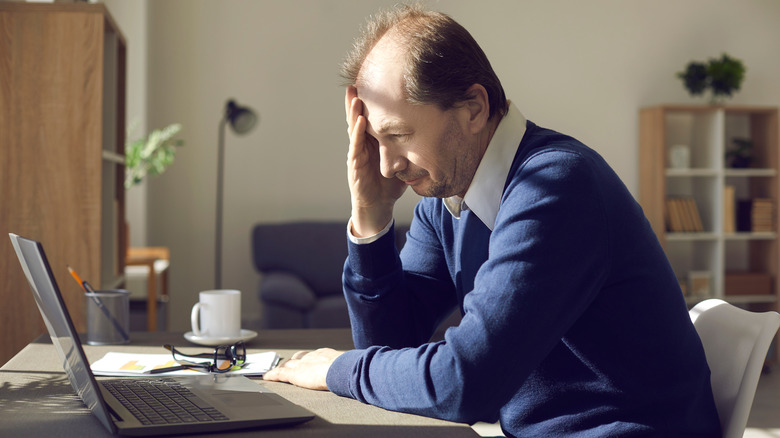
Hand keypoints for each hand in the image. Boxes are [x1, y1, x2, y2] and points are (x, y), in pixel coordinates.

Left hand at [263, 348, 343, 390]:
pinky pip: (279, 374)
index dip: (304, 358)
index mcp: (323, 354)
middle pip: (297, 358)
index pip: (311, 355)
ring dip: (280, 368)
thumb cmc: (345, 369)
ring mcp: (301, 365)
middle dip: (291, 361)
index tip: (303, 360)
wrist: (338, 370)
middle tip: (286, 365)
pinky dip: (272, 375)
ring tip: (274, 372)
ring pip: (287, 365)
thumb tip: (351, 369)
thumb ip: (343, 366)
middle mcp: (310, 357)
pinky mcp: (293, 374)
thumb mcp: (344, 364)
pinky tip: (266, 377)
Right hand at [345, 86, 406, 236]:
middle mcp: (363, 144)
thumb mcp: (403, 159)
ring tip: (355, 94)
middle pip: (359, 117)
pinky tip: (360, 120)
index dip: (371, 101)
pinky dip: (357, 132)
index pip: (371, 116)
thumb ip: (412, 145)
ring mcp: (357, 153)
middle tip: (358, 79)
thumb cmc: (390, 183)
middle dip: (357, 99)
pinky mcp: (355, 166)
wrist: (378, 206)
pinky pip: (355, 146)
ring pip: (354, 128)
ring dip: (354, 111)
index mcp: (373, 141)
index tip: (374, 81)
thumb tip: (436, 131)